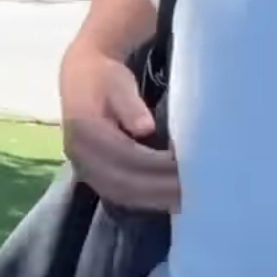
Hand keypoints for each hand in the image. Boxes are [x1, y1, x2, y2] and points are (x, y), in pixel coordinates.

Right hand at [61, 49, 177, 210]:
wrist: (80, 79)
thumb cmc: (105, 78)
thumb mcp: (118, 82)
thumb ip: (130, 105)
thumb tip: (145, 128)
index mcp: (85, 131)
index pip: (125, 156)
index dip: (157, 165)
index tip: (187, 167)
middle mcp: (80, 156)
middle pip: (124, 182)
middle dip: (161, 188)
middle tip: (196, 189)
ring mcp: (83, 170)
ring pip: (123, 194)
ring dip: (156, 199)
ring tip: (187, 197)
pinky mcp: (92, 177)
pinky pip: (120, 195)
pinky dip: (146, 199)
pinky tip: (169, 198)